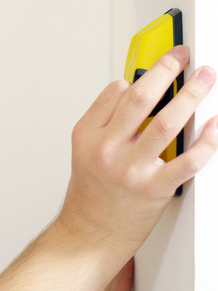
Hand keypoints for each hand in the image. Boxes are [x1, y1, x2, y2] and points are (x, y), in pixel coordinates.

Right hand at [0, 46, 216, 290]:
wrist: (90, 233)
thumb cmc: (91, 193)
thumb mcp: (85, 150)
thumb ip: (106, 121)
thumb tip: (135, 91)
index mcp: (88, 135)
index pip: (115, 92)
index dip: (140, 75)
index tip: (159, 64)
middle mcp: (108, 150)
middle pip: (140, 100)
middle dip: (165, 71)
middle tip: (182, 57)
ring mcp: (132, 169)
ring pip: (166, 123)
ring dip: (190, 96)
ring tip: (204, 79)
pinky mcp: (156, 189)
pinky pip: (188, 161)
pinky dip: (206, 141)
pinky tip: (214, 125)